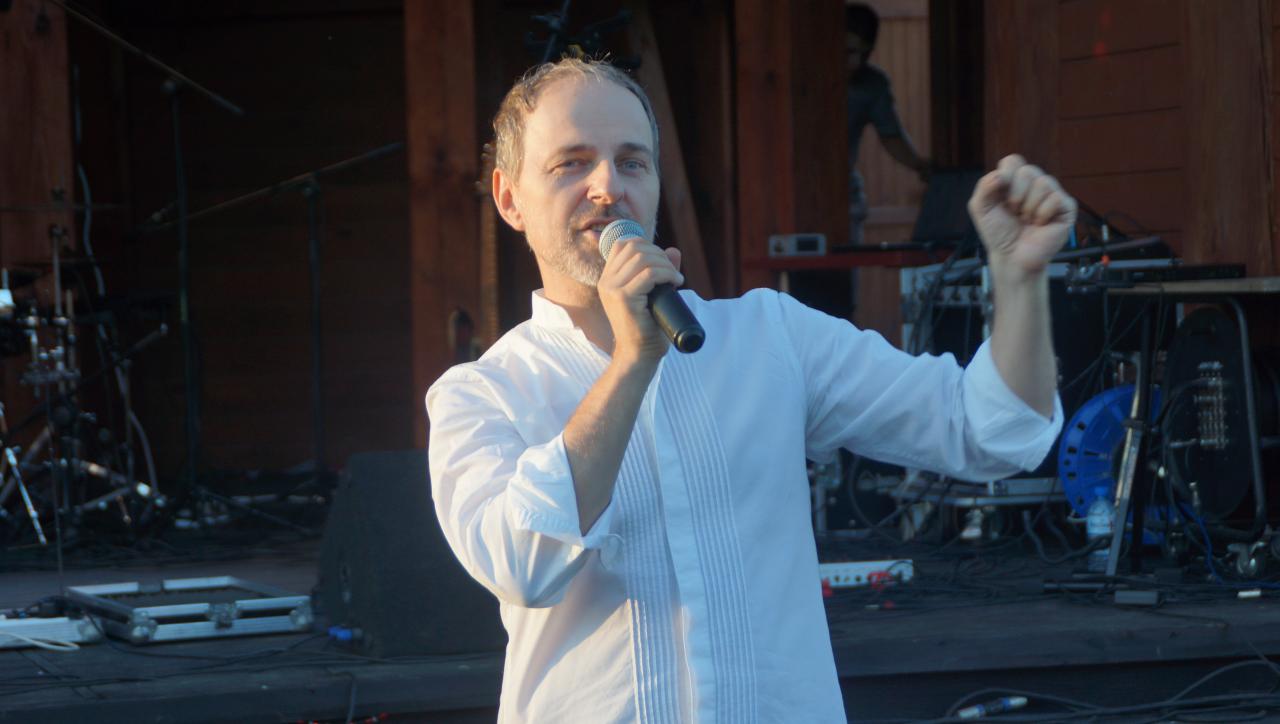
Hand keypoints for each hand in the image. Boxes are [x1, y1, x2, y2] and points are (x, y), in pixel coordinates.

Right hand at [597, 238, 683, 363]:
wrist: (638, 355)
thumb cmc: (647, 328)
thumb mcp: (653, 294)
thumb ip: (661, 271)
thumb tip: (674, 250)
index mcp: (608, 279)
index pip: (623, 244)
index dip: (647, 245)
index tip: (663, 263)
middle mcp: (606, 281)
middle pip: (634, 247)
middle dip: (659, 254)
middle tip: (673, 273)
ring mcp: (612, 289)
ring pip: (642, 258)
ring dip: (665, 264)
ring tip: (676, 278)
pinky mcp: (623, 298)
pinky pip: (649, 274)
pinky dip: (666, 274)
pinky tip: (676, 282)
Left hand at [968, 155, 1076, 276]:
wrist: (1012, 257)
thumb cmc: (998, 233)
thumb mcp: (981, 209)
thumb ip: (984, 187)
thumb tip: (999, 175)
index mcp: (1015, 181)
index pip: (1013, 162)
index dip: (1006, 176)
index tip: (1000, 195)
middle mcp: (1034, 184)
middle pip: (1027, 171)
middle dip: (1015, 195)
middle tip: (1014, 212)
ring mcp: (1052, 194)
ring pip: (1043, 183)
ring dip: (1029, 206)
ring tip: (1026, 220)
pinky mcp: (1066, 208)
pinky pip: (1056, 198)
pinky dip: (1043, 213)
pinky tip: (1040, 224)